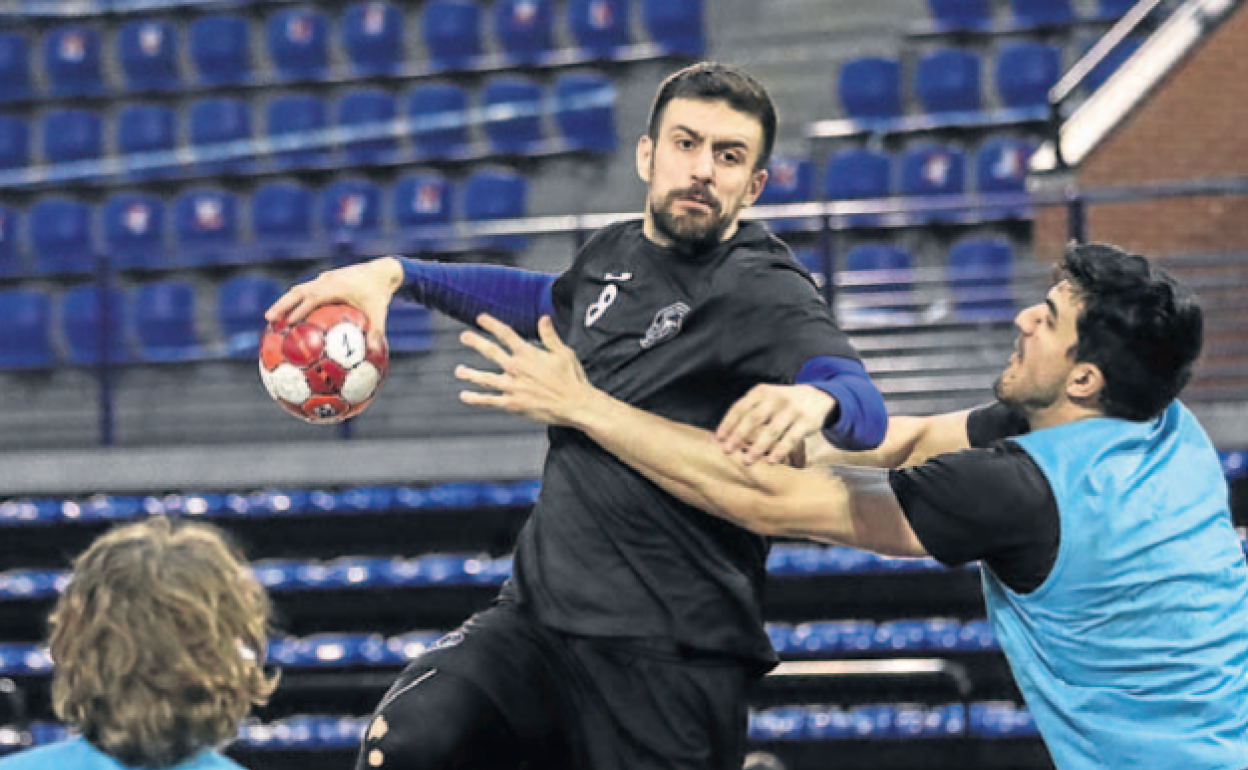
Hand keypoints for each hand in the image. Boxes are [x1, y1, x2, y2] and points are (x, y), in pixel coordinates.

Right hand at [264, 257, 402, 348]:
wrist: (383, 270)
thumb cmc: (381, 293)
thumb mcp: (380, 313)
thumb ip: (376, 331)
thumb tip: (374, 351)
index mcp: (336, 287)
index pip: (312, 298)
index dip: (299, 310)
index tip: (287, 324)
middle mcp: (326, 280)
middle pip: (297, 292)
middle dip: (282, 305)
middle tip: (268, 319)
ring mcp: (325, 278)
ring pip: (299, 289)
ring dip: (284, 302)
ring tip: (272, 317)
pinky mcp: (326, 279)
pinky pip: (307, 289)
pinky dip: (296, 300)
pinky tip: (292, 314)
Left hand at [456, 314, 598, 427]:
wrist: (575, 405)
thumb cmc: (572, 379)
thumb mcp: (564, 352)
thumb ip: (549, 336)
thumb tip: (543, 318)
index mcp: (528, 353)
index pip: (506, 334)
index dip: (491, 324)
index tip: (480, 318)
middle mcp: (516, 368)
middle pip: (490, 351)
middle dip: (475, 342)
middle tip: (464, 336)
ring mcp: (512, 387)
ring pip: (484, 378)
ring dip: (470, 373)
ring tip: (459, 371)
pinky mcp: (512, 404)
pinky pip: (489, 401)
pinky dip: (475, 399)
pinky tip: (465, 396)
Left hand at [716, 384, 835, 465]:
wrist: (817, 396)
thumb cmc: (782, 402)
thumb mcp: (766, 397)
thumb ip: (749, 409)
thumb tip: (726, 435)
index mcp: (762, 391)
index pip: (740, 407)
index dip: (728, 423)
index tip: (719, 438)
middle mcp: (776, 398)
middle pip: (753, 418)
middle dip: (738, 436)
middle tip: (727, 451)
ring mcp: (792, 409)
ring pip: (772, 430)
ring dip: (758, 447)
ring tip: (747, 461)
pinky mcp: (805, 421)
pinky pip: (791, 438)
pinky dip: (780, 451)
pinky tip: (770, 461)